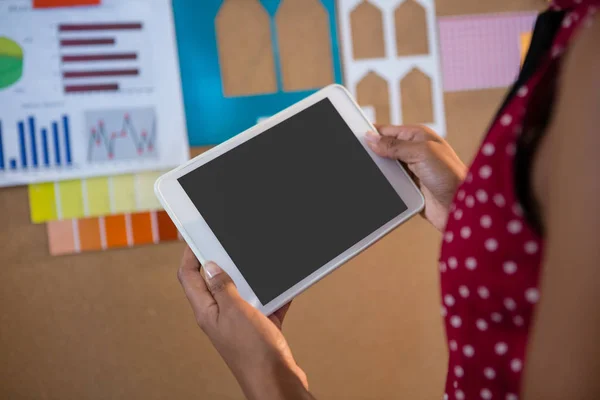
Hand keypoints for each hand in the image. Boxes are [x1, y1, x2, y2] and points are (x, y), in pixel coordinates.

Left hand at [177, 247, 313, 399]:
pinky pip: (264, 306)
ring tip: (260, 266)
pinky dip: (273, 297)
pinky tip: (284, 291)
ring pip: (242, 293)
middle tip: (230, 245)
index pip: (189, 277)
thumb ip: (222, 287)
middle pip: (214, 282)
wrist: (277, 381)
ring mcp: (240, 324)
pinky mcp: (259, 329)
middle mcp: (220, 317)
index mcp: (207, 312)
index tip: (197, 237)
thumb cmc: (254, 353)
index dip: (190, 255)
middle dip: (224, 263)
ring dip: (252, 280)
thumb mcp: (235, 311)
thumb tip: (211, 266)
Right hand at [366, 125, 466, 231]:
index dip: (371, 134)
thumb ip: (394, 145)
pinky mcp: (410, 189)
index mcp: (418, 136)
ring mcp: (411, 171)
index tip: (353, 136)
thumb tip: (371, 138)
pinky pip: (390, 185)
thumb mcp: (421, 153)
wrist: (460, 208)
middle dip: (372, 154)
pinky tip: (376, 187)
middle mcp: (414, 152)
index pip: (387, 130)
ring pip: (385, 169)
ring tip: (365, 173)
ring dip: (378, 172)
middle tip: (356, 157)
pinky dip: (383, 186)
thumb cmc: (451, 175)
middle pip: (384, 150)